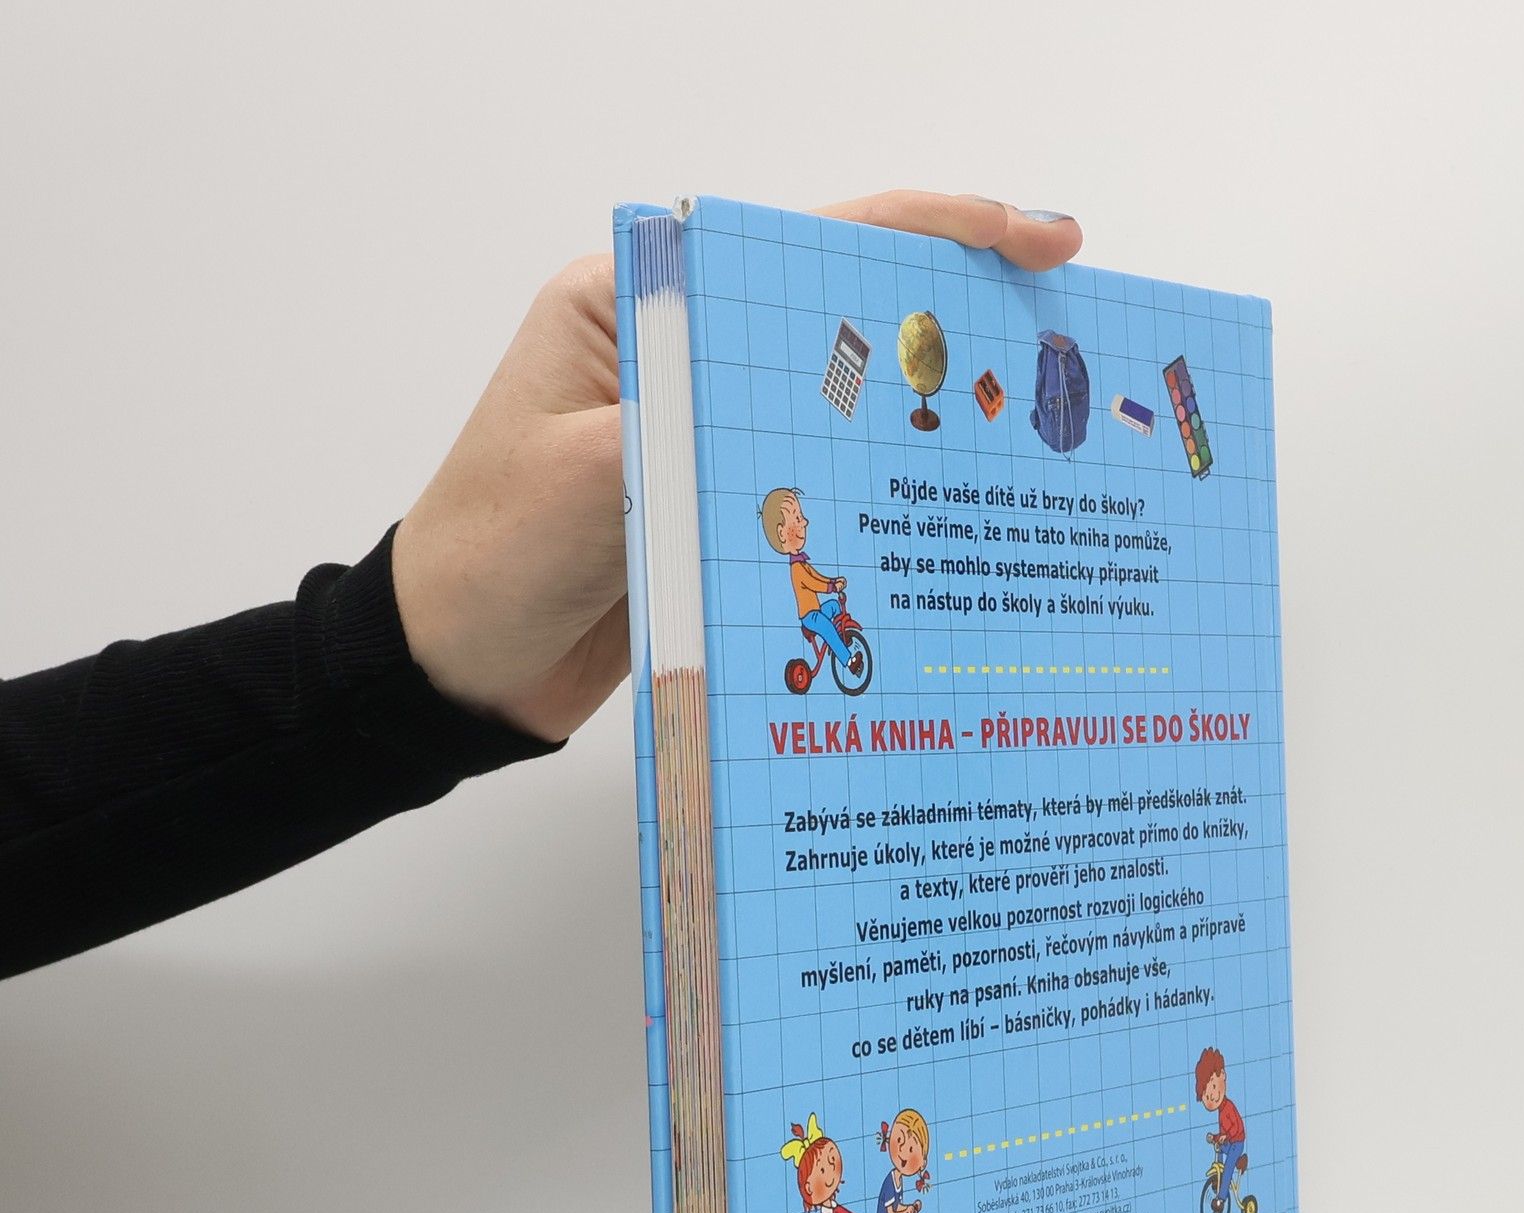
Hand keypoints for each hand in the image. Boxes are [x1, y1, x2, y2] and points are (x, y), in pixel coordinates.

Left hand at [393, 193, 1082, 741]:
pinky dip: (888, 495)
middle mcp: (685, 357)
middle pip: (844, 317)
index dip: (927, 233)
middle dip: (958, 318)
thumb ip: (690, 427)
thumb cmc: (489, 556)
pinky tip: (958, 512)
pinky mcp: (725, 508)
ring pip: (846, 406)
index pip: (801, 247)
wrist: (454, 666)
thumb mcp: (582, 479)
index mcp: (640, 306)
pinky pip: (825, 487)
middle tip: (1067, 334)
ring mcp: (710, 434)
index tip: (1028, 241)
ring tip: (1040, 427)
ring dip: (934, 413)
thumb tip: (812, 410)